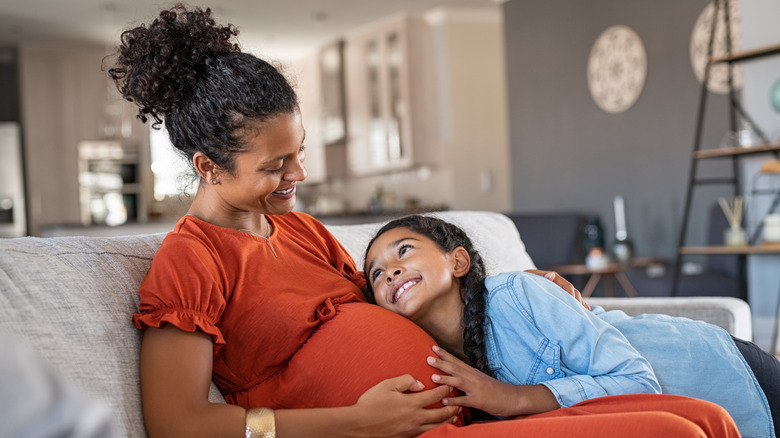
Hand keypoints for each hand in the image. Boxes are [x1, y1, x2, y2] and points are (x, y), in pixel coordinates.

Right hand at [352, 374, 459, 436]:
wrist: (360, 425)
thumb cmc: (371, 403)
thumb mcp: (387, 385)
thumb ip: (406, 381)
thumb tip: (419, 384)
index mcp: (412, 403)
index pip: (435, 395)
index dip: (445, 389)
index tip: (449, 385)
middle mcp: (416, 417)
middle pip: (441, 413)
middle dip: (452, 407)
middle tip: (459, 402)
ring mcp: (413, 429)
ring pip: (436, 425)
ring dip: (448, 419)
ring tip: (454, 415)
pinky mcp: (408, 436)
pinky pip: (427, 431)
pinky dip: (436, 427)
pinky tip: (436, 425)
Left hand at [428, 346, 559, 417]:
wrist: (513, 397)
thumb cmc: (495, 390)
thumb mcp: (479, 380)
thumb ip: (466, 377)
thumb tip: (453, 376)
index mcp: (472, 372)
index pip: (456, 361)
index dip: (444, 354)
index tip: (432, 347)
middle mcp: (473, 378)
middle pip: (455, 368)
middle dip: (441, 362)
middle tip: (427, 357)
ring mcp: (476, 389)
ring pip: (459, 382)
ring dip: (446, 379)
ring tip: (433, 376)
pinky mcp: (479, 401)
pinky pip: (465, 401)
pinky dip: (455, 401)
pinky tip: (445, 401)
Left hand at [526, 269, 589, 309]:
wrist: (516, 283)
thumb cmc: (521, 280)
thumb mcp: (529, 277)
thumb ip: (540, 276)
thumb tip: (552, 275)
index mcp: (552, 278)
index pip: (567, 286)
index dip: (572, 295)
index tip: (575, 305)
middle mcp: (557, 282)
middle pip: (573, 291)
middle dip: (578, 301)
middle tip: (581, 313)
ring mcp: (557, 288)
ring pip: (572, 296)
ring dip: (578, 303)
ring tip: (584, 313)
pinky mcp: (556, 294)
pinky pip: (569, 299)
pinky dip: (577, 304)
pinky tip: (585, 310)